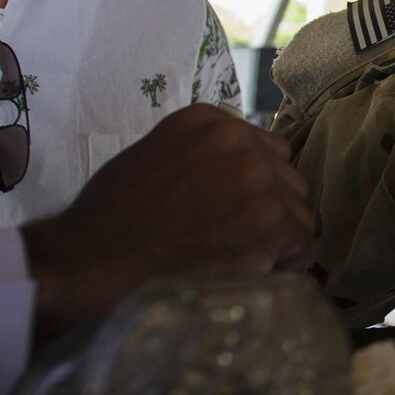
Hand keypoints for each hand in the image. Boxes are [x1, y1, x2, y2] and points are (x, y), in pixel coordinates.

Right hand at [21, 105, 316, 335]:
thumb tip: (237, 178)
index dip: (253, 186)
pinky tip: (250, 273)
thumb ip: (203, 158)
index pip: (262, 149)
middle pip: (285, 177)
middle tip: (234, 241)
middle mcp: (239, 139)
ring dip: (277, 238)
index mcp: (209, 120)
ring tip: (235, 259)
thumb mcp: (157, 158)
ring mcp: (258, 176)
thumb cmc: (112, 220)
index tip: (233, 212)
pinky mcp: (271, 217)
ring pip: (297, 210)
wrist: (91, 260)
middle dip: (269, 209)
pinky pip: (303, 243)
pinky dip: (284, 263)